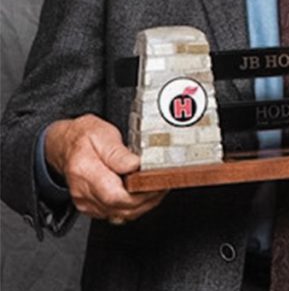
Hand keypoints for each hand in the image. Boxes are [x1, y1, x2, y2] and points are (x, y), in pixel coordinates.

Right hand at [45, 114, 166, 223]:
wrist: (65, 144)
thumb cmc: (84, 137)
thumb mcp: (103, 134)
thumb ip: (118, 152)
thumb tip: (135, 165)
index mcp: (85, 171)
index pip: (115, 195)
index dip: (141, 193)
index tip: (157, 181)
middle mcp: (83, 191)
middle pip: (122, 208)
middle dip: (147, 199)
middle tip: (163, 183)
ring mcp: (87, 202)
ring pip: (122, 215)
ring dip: (144, 204)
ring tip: (157, 187)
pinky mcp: (92, 207)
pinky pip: (118, 213)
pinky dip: (134, 206)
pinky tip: (143, 193)